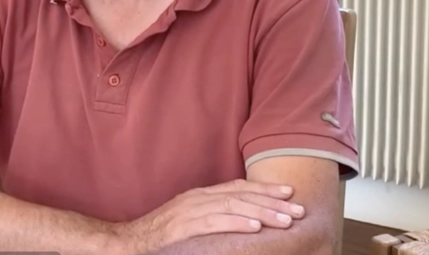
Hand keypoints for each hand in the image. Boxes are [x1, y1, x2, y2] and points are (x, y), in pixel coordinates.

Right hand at [110, 178, 304, 254]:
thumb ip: (212, 216)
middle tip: (298, 208)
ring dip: (262, 213)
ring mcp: (189, 211)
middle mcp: (197, 198)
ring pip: (232, 207)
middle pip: (240, 195)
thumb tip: (242, 220)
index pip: (238, 188)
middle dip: (271, 201)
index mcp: (200, 195)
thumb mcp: (190, 220)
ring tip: (285, 220)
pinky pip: (214, 223)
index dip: (264, 189)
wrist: (130, 241)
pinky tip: (255, 228)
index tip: (289, 192)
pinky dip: (237, 224)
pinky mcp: (183, 227)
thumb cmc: (161, 234)